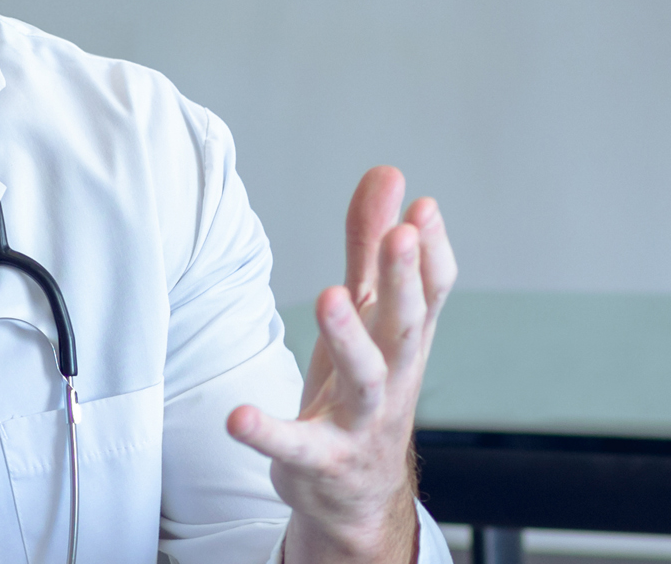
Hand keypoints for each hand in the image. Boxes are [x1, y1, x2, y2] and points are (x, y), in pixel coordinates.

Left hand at [227, 166, 459, 563]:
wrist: (359, 495)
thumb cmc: (363, 394)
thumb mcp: (369, 319)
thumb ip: (372, 249)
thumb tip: (389, 174)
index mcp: (404, 341)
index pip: (432, 293)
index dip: (432, 251)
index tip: (424, 208)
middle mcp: (393, 378)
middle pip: (406, 326)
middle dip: (405, 280)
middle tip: (400, 234)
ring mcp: (359, 421)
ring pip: (364, 379)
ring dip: (349, 338)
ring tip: (328, 297)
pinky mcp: (319, 460)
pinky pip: (295, 446)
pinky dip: (268, 433)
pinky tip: (238, 418)